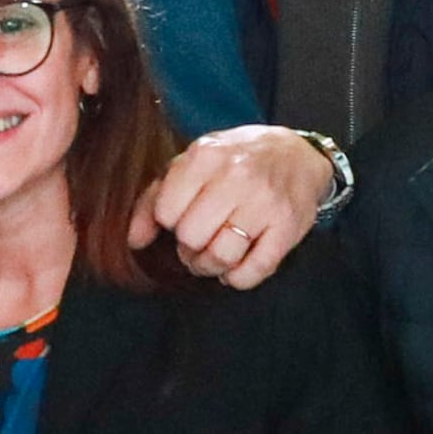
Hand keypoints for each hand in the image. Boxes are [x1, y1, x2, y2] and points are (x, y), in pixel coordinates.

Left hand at [137, 123, 330, 285]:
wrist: (298, 155)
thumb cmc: (236, 161)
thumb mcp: (193, 164)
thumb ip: (155, 198)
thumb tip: (134, 240)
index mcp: (206, 156)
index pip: (167, 212)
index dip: (171, 223)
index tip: (184, 217)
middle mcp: (237, 176)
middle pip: (192, 237)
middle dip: (190, 247)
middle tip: (200, 240)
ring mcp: (265, 202)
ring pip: (221, 257)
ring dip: (211, 266)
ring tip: (215, 255)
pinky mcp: (287, 227)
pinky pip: (253, 271)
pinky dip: (238, 278)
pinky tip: (236, 267)